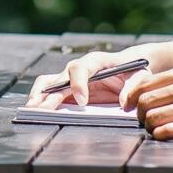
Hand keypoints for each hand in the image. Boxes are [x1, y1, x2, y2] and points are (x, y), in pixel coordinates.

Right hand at [28, 45, 146, 106]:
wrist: (129, 67)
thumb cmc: (135, 70)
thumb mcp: (140, 76)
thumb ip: (134, 86)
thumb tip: (123, 103)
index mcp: (96, 61)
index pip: (81, 68)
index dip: (78, 84)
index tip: (82, 102)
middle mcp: (79, 68)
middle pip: (59, 78)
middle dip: (50, 95)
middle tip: (42, 110)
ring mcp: (70, 78)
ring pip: (48, 83)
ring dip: (39, 96)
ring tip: (31, 109)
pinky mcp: (68, 89)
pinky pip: (50, 92)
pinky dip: (41, 101)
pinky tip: (35, 111)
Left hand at [127, 66, 172, 139]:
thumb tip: (165, 84)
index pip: (145, 82)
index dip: (132, 96)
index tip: (130, 106)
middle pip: (145, 101)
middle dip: (139, 114)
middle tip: (144, 121)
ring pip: (153, 117)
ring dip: (149, 127)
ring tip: (155, 130)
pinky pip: (167, 131)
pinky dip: (160, 135)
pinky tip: (164, 136)